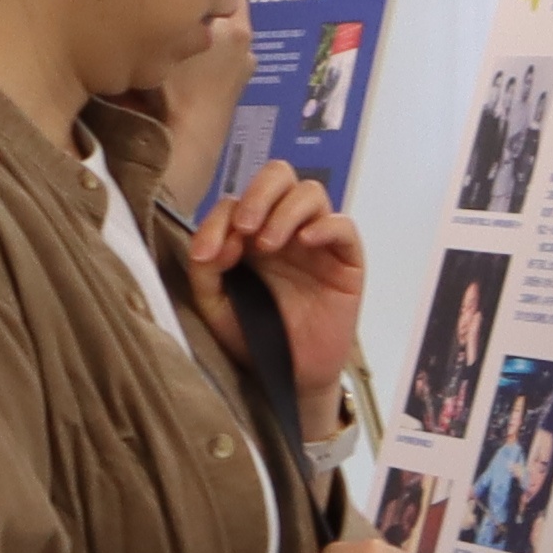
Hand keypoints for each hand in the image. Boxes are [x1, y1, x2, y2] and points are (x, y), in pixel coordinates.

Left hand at [190, 166, 368, 397]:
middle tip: (246, 229)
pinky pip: (343, 226)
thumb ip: (206, 269)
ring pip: (311, 192)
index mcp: (250, 234)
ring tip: (269, 245)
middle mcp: (284, 229)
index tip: (209, 255)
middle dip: (258, 194)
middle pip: (279, 175)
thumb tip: (217, 240)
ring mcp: (317, 242)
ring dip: (285, 211)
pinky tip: (305, 243)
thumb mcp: (215, 305)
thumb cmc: (253, 338)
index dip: (220, 219)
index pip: (236, 201)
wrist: (287, 377)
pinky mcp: (346, 261)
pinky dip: (324, 226)